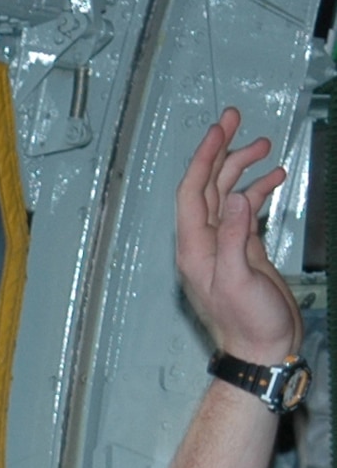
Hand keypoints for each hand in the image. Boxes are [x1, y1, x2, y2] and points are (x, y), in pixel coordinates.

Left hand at [176, 108, 300, 365]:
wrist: (262, 348)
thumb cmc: (248, 323)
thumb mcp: (239, 279)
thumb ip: (236, 238)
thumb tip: (238, 198)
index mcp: (195, 249)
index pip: (192, 193)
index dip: (204, 157)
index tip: (220, 129)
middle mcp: (204, 244)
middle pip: (207, 187)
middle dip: (220, 152)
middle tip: (237, 120)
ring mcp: (223, 245)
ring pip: (227, 194)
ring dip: (242, 167)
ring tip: (264, 145)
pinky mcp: (243, 250)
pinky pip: (245, 210)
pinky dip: (258, 190)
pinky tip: (275, 177)